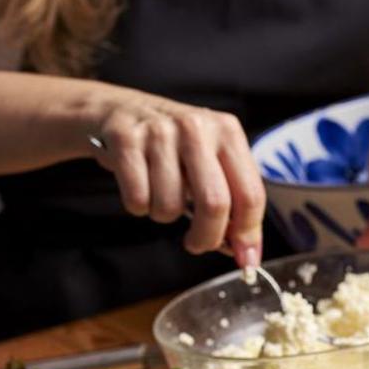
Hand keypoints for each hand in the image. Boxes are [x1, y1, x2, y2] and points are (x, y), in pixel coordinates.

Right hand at [88, 87, 264, 267]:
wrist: (117, 110)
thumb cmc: (172, 146)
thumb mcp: (209, 162)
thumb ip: (232, 203)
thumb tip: (246, 252)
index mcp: (228, 132)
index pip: (250, 194)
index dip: (247, 234)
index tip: (244, 258)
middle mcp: (197, 127)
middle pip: (215, 203)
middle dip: (206, 237)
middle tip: (196, 243)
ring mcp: (159, 131)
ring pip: (170, 206)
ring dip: (164, 215)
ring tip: (160, 196)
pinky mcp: (125, 140)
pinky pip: (138, 198)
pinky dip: (138, 206)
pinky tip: (139, 187)